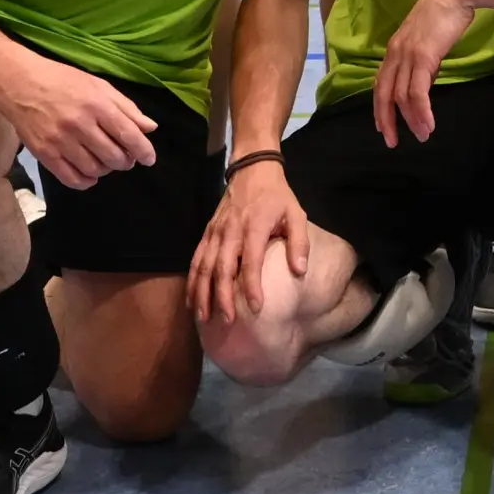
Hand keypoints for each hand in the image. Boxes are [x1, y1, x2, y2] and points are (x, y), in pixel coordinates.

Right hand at [1, 56, 156, 191]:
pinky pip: (71, 179)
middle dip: (125, 162)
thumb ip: (127, 107)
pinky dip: (86, 181)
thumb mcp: (99, 86)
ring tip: (105, 162)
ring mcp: (60, 141)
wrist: (20, 84)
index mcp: (97, 105)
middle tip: (125, 158)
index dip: (143, 151)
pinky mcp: (44, 153)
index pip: (128, 135)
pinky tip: (90, 175)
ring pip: (94, 170)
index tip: (149, 159)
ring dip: (106, 170)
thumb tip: (150, 128)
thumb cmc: (63, 81)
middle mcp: (80, 125)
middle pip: (113, 156)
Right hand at [189, 162, 310, 326]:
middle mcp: (230, 231)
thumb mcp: (296, 214)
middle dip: (222, 297)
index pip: (251, 261)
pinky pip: (196, 260)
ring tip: (204, 318)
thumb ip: (299, 242)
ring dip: (202, 293)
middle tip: (227, 322)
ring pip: (204, 267)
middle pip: (222, 268)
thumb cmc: (277, 197)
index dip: (252, 285)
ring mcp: (215, 233)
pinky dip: (192, 281)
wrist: (252, 171)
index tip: (256, 308)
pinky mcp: (207, 233)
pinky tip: (192, 300)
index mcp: (254, 227)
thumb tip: (300, 271)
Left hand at [372, 0, 473, 147]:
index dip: (380, 106)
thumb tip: (428, 76)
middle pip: (383, 93)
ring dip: (411, 120)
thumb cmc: (446, 11)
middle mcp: (395, 53)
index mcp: (395, 48)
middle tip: (392, 141)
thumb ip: (423, 57)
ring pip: (401, 96)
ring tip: (422, 136)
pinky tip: (429, 124)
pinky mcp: (423, 57)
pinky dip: (422, 111)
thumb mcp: (428, 37)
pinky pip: (418, 92)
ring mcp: (408, 55)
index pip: (381, 83)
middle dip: (386, 120)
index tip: (383, 125)